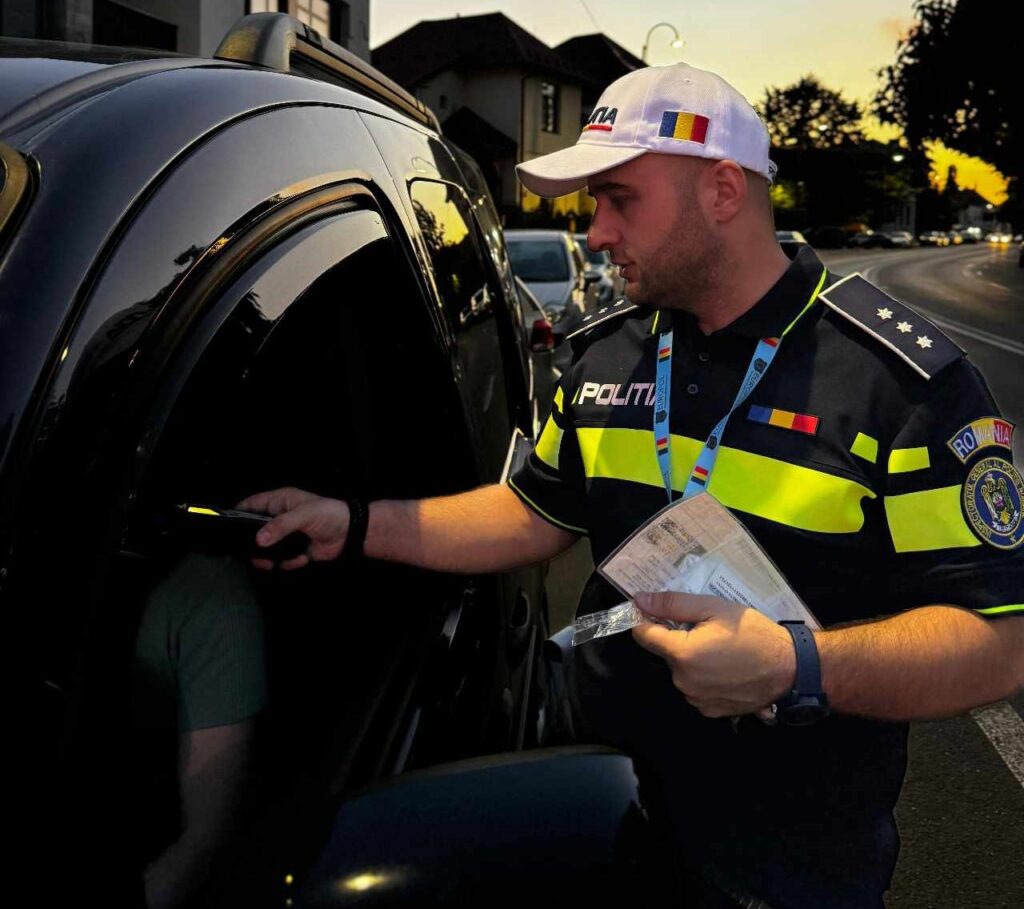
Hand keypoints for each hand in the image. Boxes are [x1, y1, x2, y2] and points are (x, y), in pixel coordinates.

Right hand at [237, 487, 349, 570]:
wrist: (352, 533)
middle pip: (254, 531)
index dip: (237, 513)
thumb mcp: (304, 514)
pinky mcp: (294, 552)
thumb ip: (280, 526)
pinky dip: (288, 563)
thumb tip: (258, 540)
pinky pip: (282, 560)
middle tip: (246, 553)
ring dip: (267, 558)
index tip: (224, 527)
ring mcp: (286, 537)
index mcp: (279, 502)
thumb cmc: (328, 514)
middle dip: (251, 543)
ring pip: (265, 549)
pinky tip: (301, 558)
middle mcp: (279, 519)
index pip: (251, 504)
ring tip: (269, 563)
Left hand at [631, 591, 796, 717]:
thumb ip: (673, 604)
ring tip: (720, 649)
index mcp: (681, 654)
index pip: (643, 635)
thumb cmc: (754, 634)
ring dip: (691, 659)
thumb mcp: (714, 608)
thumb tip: (640, 601)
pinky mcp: (709, 710)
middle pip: (665, 652)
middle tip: (707, 629)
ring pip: (680, 671)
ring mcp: (696, 699)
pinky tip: (725, 668)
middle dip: (678, 638)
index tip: (659, 611)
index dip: (647, 619)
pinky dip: (703, 677)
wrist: (790, 668)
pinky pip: (695, 687)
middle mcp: (683, 681)